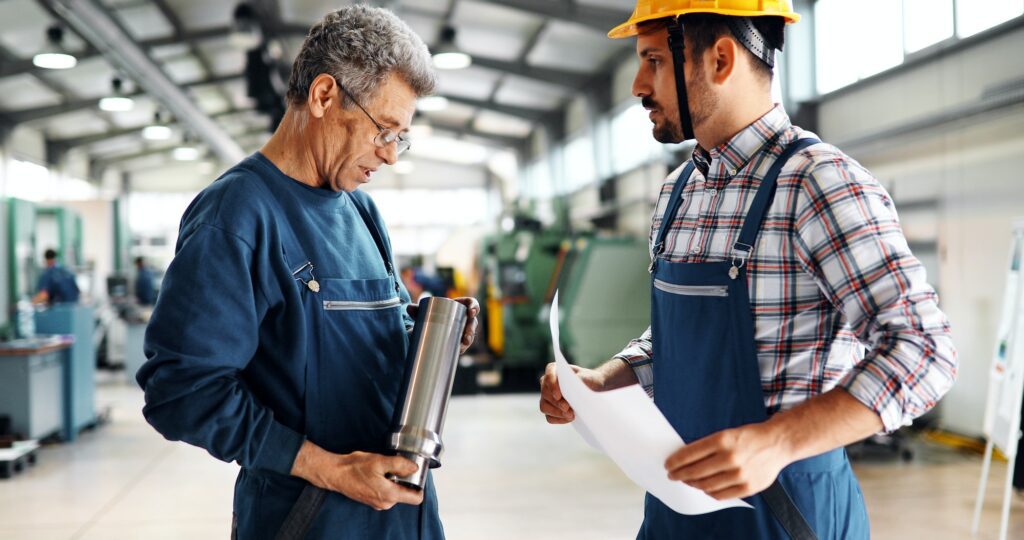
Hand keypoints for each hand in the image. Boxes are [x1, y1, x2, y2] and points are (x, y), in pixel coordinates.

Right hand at [291, 441, 423, 510]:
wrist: (336, 473)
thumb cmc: (354, 468)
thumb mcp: (380, 461)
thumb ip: (400, 464)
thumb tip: (414, 468)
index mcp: (390, 495)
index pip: (416, 498)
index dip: (419, 485)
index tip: (416, 474)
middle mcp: (385, 503)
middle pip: (406, 493)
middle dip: (404, 480)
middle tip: (395, 466)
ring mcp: (378, 503)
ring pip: (396, 491)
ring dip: (394, 480)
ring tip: (383, 468)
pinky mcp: (372, 500)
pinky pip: (386, 492)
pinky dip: (386, 482)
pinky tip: (377, 473)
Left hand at [406, 297, 479, 353]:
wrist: (429, 326)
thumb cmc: (431, 314)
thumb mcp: (424, 311)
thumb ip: (417, 310)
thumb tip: (409, 308)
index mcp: (459, 305)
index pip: (471, 303)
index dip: (474, 306)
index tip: (471, 312)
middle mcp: (464, 317)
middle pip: (472, 322)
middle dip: (471, 330)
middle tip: (466, 337)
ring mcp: (463, 329)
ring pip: (470, 335)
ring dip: (468, 341)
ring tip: (461, 347)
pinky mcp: (459, 339)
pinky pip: (464, 344)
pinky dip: (461, 348)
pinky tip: (458, 352)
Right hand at [538, 362, 604, 423]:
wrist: (593, 390)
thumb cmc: (589, 380)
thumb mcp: (588, 377)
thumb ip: (580, 379)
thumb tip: (572, 388)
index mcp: (554, 370)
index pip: (549, 375)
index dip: (552, 385)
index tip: (558, 396)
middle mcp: (547, 383)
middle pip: (545, 393)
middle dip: (557, 403)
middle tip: (568, 409)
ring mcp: (546, 397)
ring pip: (544, 406)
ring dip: (557, 412)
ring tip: (571, 415)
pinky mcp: (549, 409)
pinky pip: (549, 417)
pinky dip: (558, 419)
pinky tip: (569, 418)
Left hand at [664, 422, 790, 499]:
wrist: (777, 443)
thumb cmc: (748, 437)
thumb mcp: (726, 433)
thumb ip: (707, 446)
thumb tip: (684, 459)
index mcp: (722, 440)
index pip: (690, 454)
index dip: (675, 461)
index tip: (668, 465)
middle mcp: (730, 457)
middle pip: (695, 471)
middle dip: (679, 474)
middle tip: (673, 475)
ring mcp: (739, 474)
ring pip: (706, 485)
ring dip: (692, 484)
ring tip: (688, 481)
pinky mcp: (748, 487)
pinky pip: (720, 495)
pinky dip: (709, 492)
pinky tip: (705, 488)